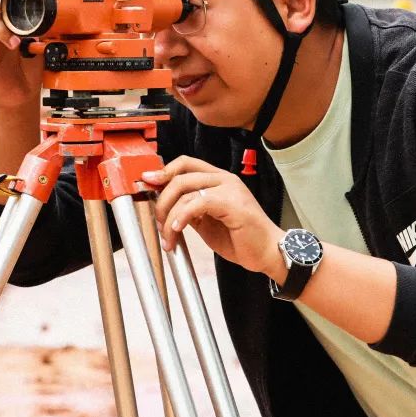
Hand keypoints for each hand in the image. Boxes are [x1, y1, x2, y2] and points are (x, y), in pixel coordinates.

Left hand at [146, 156, 284, 274]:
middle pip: (180, 175)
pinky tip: (178, 231)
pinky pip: (197, 203)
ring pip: (185, 190)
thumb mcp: (207, 222)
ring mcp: (229, 189)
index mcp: (218, 180)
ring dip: (169, 217)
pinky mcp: (232, 203)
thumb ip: (189, 210)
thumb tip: (165, 205)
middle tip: (158, 222)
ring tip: (169, 236)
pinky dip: (182, 217)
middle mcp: (224, 179)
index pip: (185, 163)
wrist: (267, 253)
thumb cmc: (241, 238)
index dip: (163, 171)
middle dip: (161, 199)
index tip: (148, 182)